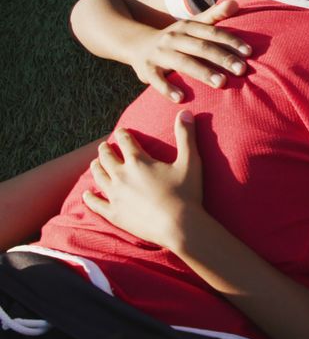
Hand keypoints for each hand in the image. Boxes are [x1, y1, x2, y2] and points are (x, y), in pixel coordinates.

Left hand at [83, 111, 203, 249]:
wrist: (179, 226)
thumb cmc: (187, 193)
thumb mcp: (190, 161)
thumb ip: (186, 136)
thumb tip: (186, 112)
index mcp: (138, 161)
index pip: (125, 141)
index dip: (123, 134)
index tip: (122, 131)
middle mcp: (121, 175)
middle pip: (106, 157)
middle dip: (105, 149)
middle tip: (104, 146)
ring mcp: (115, 195)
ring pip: (98, 176)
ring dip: (96, 167)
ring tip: (95, 163)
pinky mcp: (113, 213)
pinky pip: (96, 203)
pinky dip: (89, 197)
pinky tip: (87, 193)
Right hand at [132, 0, 249, 101]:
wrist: (135, 43)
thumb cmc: (175, 38)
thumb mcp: (192, 24)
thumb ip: (214, 16)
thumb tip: (236, 3)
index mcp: (187, 27)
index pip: (212, 32)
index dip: (231, 41)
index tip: (249, 52)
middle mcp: (174, 38)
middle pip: (201, 47)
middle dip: (222, 58)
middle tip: (242, 70)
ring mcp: (159, 53)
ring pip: (183, 62)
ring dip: (202, 72)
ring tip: (221, 83)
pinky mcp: (147, 69)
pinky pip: (157, 80)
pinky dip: (167, 88)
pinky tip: (180, 98)